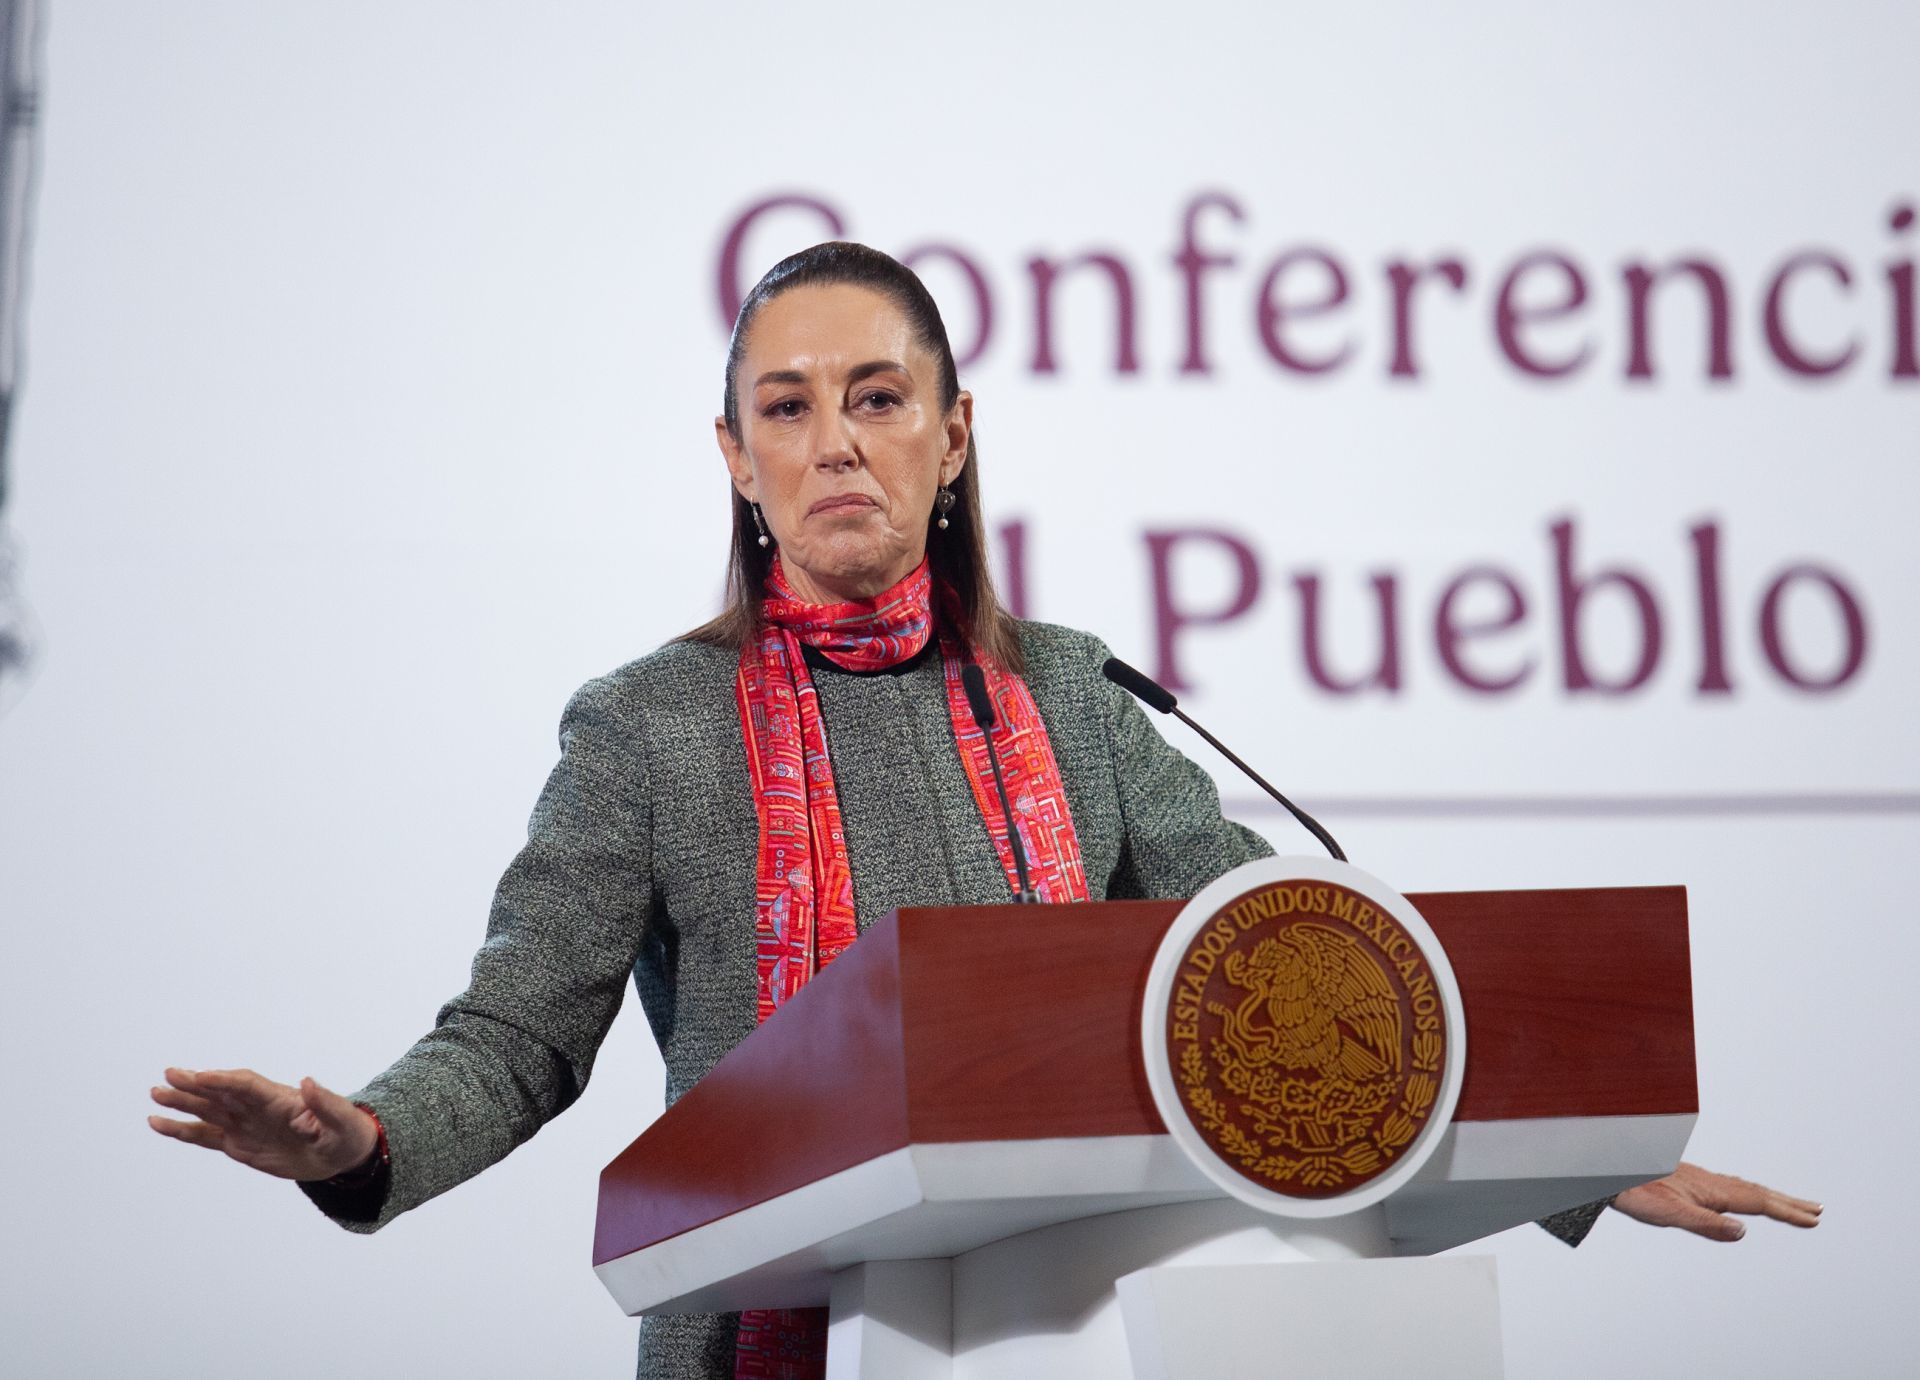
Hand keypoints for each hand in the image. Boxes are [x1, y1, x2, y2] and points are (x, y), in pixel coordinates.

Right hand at [147, 1067, 377, 1181]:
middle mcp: (257, 1108)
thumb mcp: (341, 1120)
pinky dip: (182, 1129)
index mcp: (281, 1099)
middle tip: (168, 1075)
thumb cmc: (346, 1132)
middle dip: (196, 1085)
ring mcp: (245, 1124)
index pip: (247, 1085)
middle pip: (221, 1093)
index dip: (224, 1081)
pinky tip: (158, 1123)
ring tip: (156, 1094)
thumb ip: (325, 1103)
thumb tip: (308, 1082)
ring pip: (207, 1111)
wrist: (341, 1153)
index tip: (201, 1077)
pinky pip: (204, 1135)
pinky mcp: (238, 1143)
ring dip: (183, 1103)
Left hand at [1611, 1161, 1821, 1240]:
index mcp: (1711, 1191)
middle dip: (1786, 1203)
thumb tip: (1743, 1231)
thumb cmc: (1634, 1192)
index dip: (1787, 1211)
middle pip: (1756, 1192)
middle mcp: (1709, 1182)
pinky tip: (1740, 1197)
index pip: (1758, 1201)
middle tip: (1816, 1211)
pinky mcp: (1688, 1180)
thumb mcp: (1670, 1214)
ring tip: (1788, 1204)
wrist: (1607, 1169)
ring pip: (1742, 1188)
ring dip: (1769, 1196)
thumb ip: (1706, 1224)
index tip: (1813, 1219)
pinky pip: (1728, 1186)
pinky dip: (1747, 1192)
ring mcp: (1699, 1180)